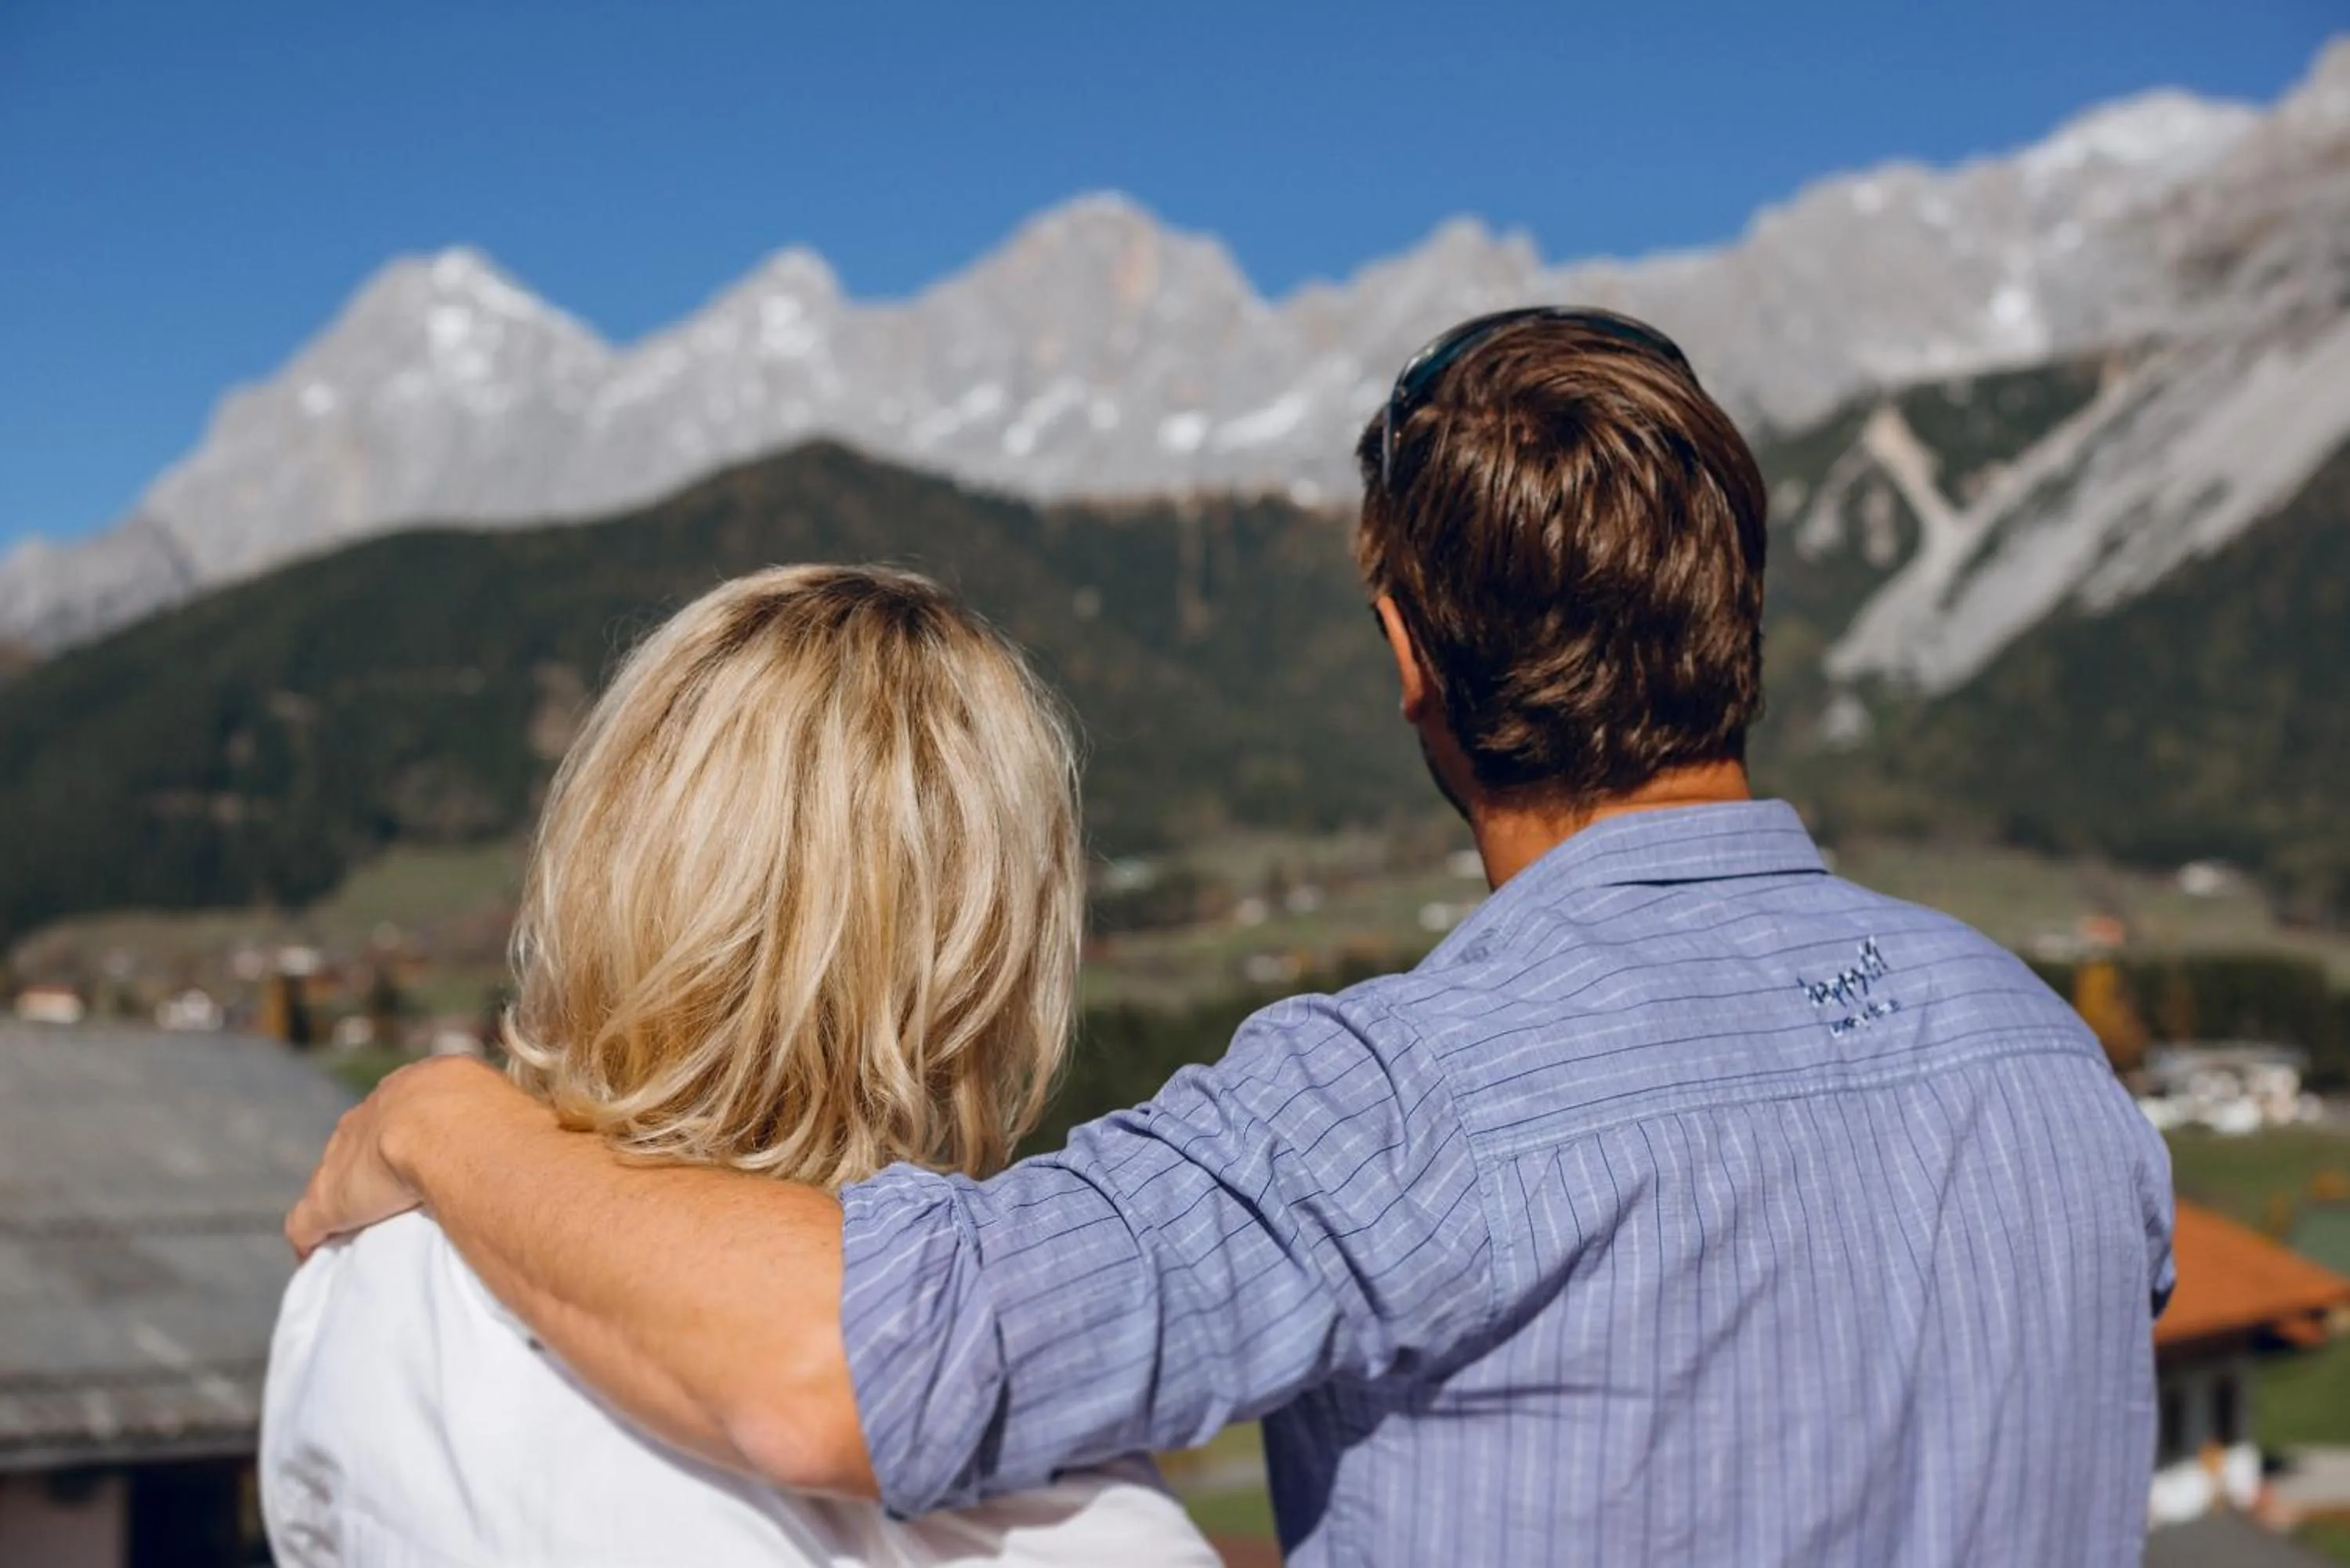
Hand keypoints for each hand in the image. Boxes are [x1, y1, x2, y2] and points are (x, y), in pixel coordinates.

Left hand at [285, 1054, 527, 1258]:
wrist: (446, 1126)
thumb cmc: (493, 1119)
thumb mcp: (507, 1106)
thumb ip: (511, 1119)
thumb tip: (550, 1135)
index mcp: (416, 1086)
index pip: (405, 1110)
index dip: (413, 1135)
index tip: (426, 1159)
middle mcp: (371, 1112)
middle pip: (362, 1140)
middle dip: (372, 1165)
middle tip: (396, 1197)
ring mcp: (343, 1156)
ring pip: (334, 1178)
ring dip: (343, 1203)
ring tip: (361, 1230)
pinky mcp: (326, 1199)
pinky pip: (308, 1224)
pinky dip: (312, 1240)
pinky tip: (317, 1259)